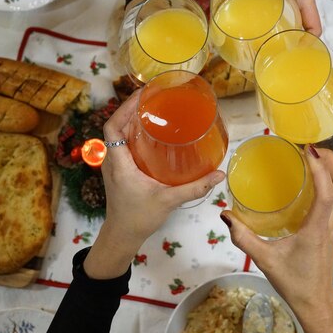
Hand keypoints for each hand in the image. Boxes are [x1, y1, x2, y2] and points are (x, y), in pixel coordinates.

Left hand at [84, 92, 224, 278]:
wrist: (122, 236)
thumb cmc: (139, 218)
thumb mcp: (168, 200)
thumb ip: (194, 188)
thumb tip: (219, 174)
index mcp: (119, 162)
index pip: (113, 126)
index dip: (125, 108)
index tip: (143, 96)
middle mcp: (113, 160)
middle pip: (115, 125)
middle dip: (131, 109)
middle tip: (154, 98)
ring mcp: (114, 165)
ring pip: (118, 134)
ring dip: (131, 120)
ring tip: (153, 110)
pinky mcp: (119, 170)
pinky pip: (122, 144)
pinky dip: (133, 133)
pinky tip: (151, 133)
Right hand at [220, 146, 332, 332]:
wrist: (315, 302)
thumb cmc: (294, 282)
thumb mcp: (265, 260)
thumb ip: (244, 238)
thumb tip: (225, 216)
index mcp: (317, 229)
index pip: (326, 193)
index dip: (320, 168)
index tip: (307, 150)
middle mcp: (331, 223)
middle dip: (332, 161)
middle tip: (310, 146)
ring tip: (312, 156)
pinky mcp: (332, 227)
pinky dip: (330, 181)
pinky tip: (311, 178)